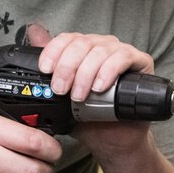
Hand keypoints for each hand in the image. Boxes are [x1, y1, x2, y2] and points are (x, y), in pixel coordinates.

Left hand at [27, 25, 155, 163]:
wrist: (113, 140)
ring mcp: (121, 53)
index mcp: (83, 49)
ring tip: (79, 95)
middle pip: (81, 43)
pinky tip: (100, 87)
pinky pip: (123, 57)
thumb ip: (51, 65)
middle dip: (67, 67)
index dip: (53, 51)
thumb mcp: (61, 95)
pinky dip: (108, 71)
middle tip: (61, 89)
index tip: (45, 70)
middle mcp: (101, 46)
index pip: (67, 38)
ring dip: (86, 73)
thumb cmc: (90, 116)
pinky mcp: (140, 62)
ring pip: (100, 51)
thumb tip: (33, 31)